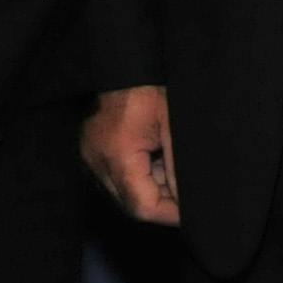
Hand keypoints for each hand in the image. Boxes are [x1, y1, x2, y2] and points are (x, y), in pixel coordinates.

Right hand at [81, 85, 179, 225]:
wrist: (124, 68)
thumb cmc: (150, 91)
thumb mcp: (173, 127)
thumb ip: (178, 169)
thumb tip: (187, 203)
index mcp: (117, 156)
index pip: (142, 207)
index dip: (169, 214)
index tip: (191, 210)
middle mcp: (98, 163)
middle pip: (132, 205)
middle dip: (162, 202)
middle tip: (185, 188)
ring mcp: (92, 159)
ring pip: (125, 194)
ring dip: (151, 189)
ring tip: (168, 165)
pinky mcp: (93, 153)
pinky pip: (118, 179)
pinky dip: (140, 177)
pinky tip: (155, 158)